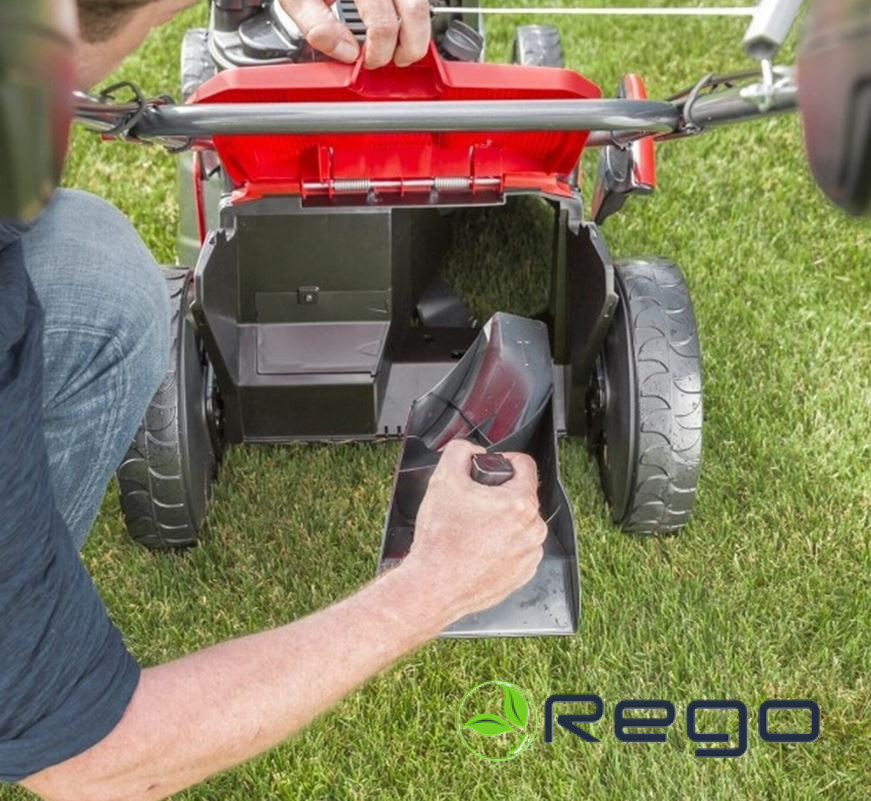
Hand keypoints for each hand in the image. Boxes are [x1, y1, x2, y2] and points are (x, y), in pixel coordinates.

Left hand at [280, 0, 431, 68]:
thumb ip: (316, 25)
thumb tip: (347, 53)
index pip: (382, 23)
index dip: (378, 51)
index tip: (368, 60)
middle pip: (414, 11)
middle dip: (409, 46)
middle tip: (394, 59)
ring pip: (423, 2)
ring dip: (418, 30)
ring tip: (403, 47)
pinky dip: (414, 12)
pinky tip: (401, 22)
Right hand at [402, 440, 547, 625]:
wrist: (433, 586)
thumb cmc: (441, 540)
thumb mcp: (443, 479)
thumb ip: (460, 452)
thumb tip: (471, 451)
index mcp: (521, 504)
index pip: (525, 465)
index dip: (504, 460)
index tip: (489, 469)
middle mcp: (533, 530)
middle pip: (521, 495)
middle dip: (498, 495)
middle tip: (472, 504)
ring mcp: (529, 555)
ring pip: (519, 523)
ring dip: (501, 521)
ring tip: (473, 529)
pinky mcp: (522, 575)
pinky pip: (517, 549)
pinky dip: (501, 545)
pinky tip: (477, 548)